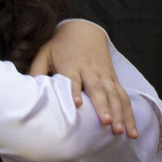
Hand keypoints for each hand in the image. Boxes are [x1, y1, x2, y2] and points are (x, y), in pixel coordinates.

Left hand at [29, 21, 135, 136]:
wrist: (83, 30)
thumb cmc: (59, 47)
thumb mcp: (44, 54)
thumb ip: (37, 71)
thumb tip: (29, 91)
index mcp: (71, 65)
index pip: (73, 79)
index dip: (75, 91)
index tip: (76, 105)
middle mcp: (90, 71)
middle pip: (98, 90)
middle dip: (103, 107)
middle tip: (106, 123)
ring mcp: (104, 75)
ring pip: (114, 95)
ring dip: (119, 114)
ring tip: (121, 132)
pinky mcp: (114, 79)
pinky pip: (123, 97)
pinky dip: (128, 113)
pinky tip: (132, 130)